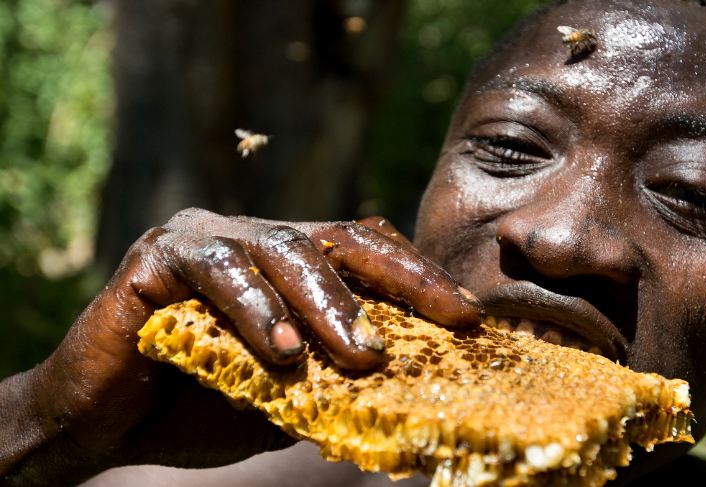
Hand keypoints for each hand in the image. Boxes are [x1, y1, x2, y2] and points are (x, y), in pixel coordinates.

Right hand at [2, 208, 481, 483]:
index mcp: (290, 265)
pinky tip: (282, 353)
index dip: (421, 279)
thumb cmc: (198, 406)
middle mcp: (253, 239)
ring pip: (282, 250)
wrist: (102, 422)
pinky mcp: (157, 257)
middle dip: (400, 281)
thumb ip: (336, 383)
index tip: (470, 316)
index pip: (368, 253)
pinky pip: (216, 273)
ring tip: (361, 357)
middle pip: (340, 239)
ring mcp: (205, 238)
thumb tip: (416, 394)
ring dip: (328, 305)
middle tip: (447, 321)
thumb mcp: (288, 398)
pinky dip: (255, 311)